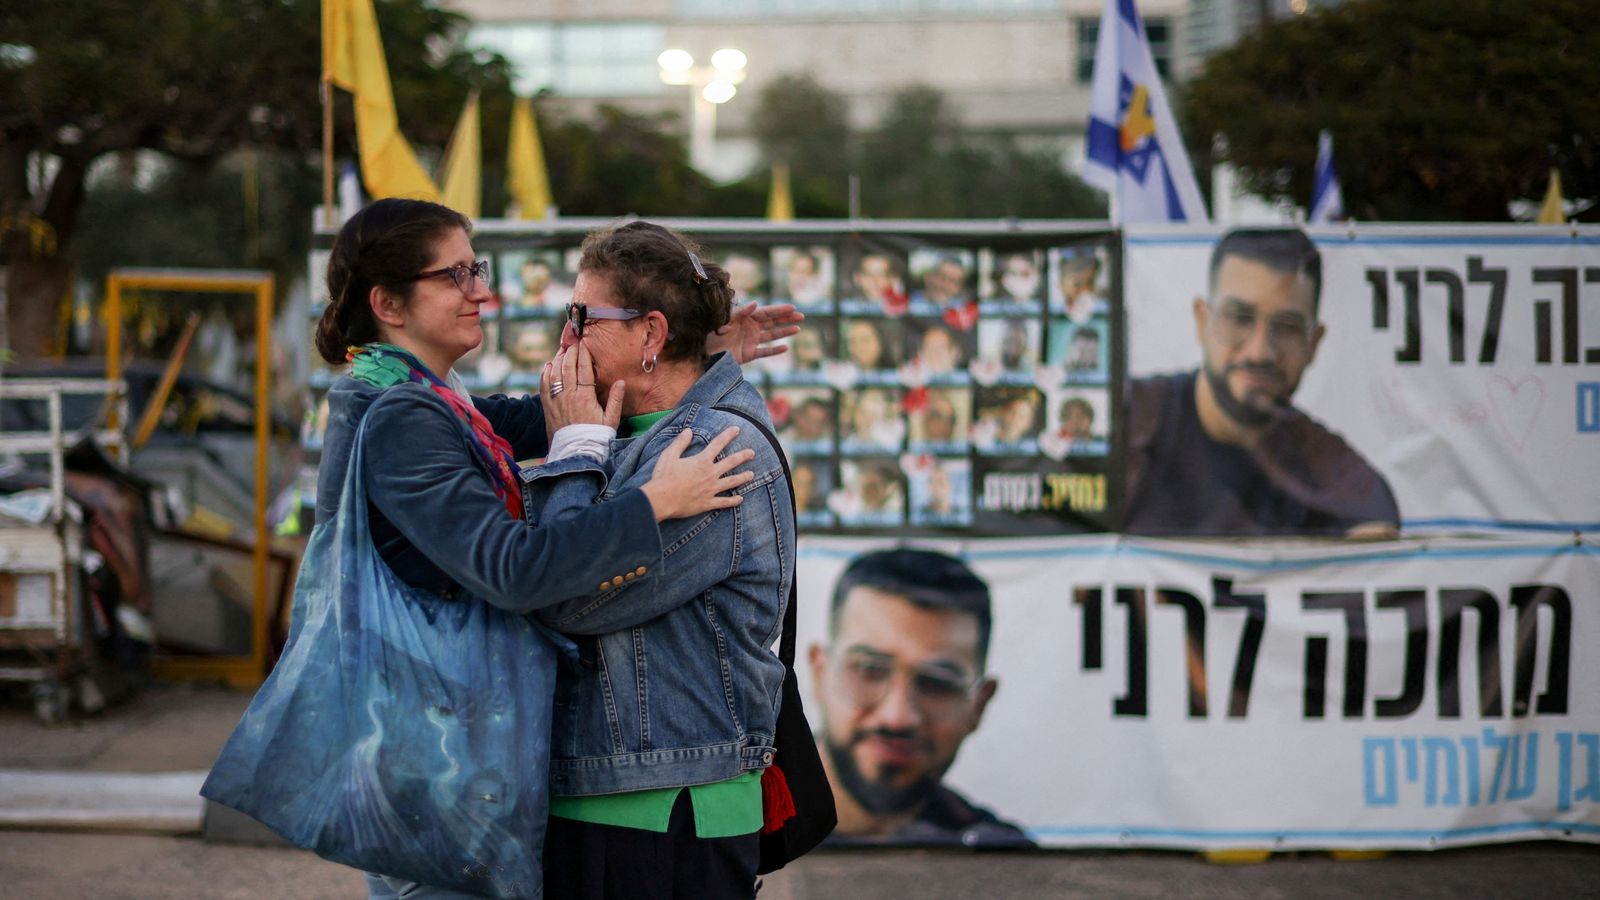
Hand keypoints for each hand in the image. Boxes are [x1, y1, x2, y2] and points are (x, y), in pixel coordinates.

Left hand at [541, 341, 623, 433]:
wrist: (576, 454)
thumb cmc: (596, 437)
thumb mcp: (612, 420)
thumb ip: (616, 400)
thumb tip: (621, 382)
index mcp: (586, 397)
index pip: (584, 369)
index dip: (583, 354)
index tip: (584, 344)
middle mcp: (569, 396)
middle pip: (567, 367)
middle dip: (570, 352)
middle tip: (573, 344)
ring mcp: (557, 401)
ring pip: (555, 373)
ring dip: (558, 360)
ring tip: (562, 351)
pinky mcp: (548, 407)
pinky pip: (544, 385)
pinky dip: (545, 373)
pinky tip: (549, 366)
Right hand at [640, 426, 755, 521]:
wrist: (662, 499)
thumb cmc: (663, 476)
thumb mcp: (669, 455)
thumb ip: (680, 442)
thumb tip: (688, 430)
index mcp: (702, 461)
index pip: (718, 444)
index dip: (728, 435)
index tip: (737, 429)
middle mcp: (710, 474)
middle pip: (731, 463)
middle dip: (743, 456)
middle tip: (752, 453)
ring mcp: (711, 489)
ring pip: (731, 482)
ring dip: (743, 478)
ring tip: (751, 475)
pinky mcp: (707, 503)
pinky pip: (724, 502)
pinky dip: (733, 501)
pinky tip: (740, 499)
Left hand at [708, 301, 803, 363]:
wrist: (703, 352)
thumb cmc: (712, 332)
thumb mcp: (726, 320)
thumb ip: (741, 312)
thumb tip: (756, 303)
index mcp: (746, 317)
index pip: (766, 312)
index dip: (779, 310)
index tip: (792, 307)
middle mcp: (750, 328)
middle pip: (772, 322)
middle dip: (786, 319)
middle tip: (801, 316)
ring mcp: (751, 341)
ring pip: (771, 336)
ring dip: (784, 332)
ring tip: (798, 329)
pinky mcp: (749, 354)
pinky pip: (764, 352)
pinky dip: (774, 350)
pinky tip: (785, 347)